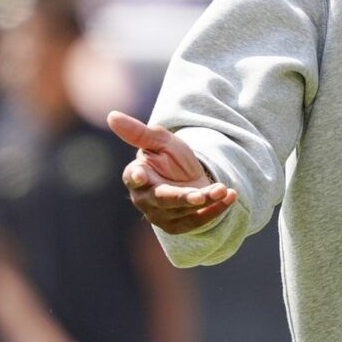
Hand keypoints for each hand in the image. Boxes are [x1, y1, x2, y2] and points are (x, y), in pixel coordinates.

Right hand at [107, 110, 237, 234]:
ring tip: (223, 189)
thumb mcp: (159, 140)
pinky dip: (215, 210)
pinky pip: (197, 221)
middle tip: (200, 195)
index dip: (137, 178)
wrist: (189, 175)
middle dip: (183, 197)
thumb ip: (138, 132)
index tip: (140, 175)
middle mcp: (144, 199)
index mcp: (134, 176)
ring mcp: (160, 216)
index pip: (133, 179)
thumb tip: (112, 115)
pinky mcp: (177, 226)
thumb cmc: (169, 156)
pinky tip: (230, 196)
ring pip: (184, 211)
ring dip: (206, 200)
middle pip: (163, 200)